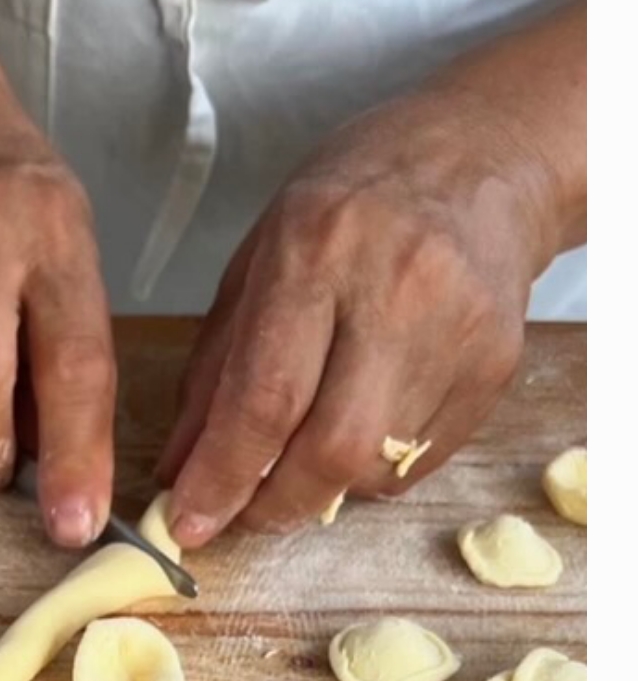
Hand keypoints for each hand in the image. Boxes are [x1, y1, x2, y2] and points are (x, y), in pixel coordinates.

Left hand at [151, 91, 562, 544]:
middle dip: (272, 506)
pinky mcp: (498, 361)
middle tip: (236, 516)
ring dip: (319, 492)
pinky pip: (421, 456)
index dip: (222, 477)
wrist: (485, 156)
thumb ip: (216, 367)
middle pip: (332, 446)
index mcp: (318, 249)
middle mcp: (398, 289)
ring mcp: (460, 328)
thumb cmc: (355, 200)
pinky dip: (370, 472)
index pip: (265, 396)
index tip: (186, 524)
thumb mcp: (260, 257)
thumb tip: (181, 467)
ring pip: (378, 463)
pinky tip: (349, 439)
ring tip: (287, 472)